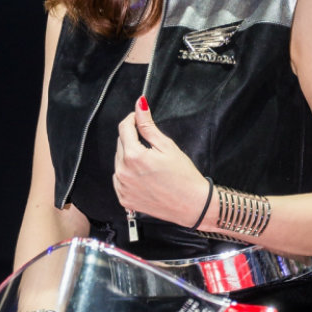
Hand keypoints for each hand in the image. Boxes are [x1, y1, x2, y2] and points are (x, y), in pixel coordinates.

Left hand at [113, 97, 208, 227]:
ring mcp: (122, 187)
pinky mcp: (124, 199)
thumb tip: (139, 105)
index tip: (138, 118)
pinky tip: (143, 175)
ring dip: (129, 156)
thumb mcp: (167, 146)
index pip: (124, 128)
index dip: (132, 119)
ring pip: (118, 161)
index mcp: (133, 156)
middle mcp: (123, 172)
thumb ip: (148, 125)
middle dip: (132, 138)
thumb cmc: (184, 176)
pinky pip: (119, 179)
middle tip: (151, 145)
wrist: (192, 206)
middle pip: (120, 144)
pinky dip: (127, 173)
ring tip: (149, 163)